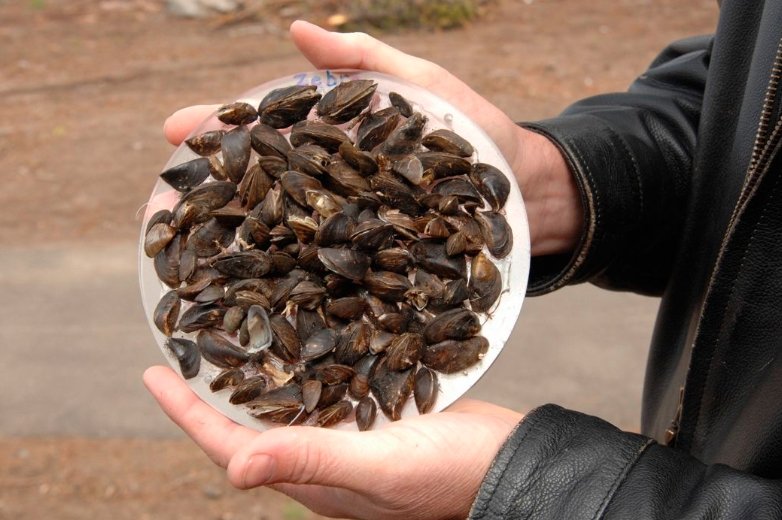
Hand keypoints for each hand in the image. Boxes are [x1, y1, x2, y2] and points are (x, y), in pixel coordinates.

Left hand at [144, 366, 521, 518]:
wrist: (509, 464)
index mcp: (312, 475)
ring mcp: (349, 433)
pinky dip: (302, 360)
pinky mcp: (375, 411)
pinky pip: (325, 385)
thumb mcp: (381, 469)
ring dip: (254, 369)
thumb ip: (312, 462)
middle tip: (184, 342)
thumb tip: (233, 471)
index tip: (152, 372)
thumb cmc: (451, 475)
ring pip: (286, 398)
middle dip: (211, 387)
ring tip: (229, 331)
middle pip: (250, 420)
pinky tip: (300, 331)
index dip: (187, 411)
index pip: (230, 444)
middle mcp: (323, 454)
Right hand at [164, 20, 581, 255]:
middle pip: (262, 196)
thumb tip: (294, 30)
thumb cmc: (478, 132)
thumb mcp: (423, 85)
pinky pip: (329, 283)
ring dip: (234, 254)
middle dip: (210, 202)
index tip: (174, 131)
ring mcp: (354, 238)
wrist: (529, 193)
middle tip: (158, 209)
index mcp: (337, 149)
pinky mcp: (378, 275)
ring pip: (284, 245)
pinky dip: (290, 293)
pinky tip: (253, 305)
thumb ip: (364, 59)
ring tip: (186, 261)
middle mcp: (335, 196)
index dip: (221, 134)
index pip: (267, 138)